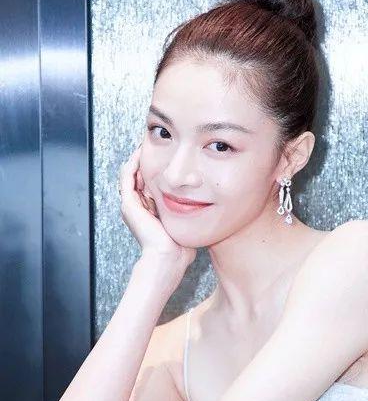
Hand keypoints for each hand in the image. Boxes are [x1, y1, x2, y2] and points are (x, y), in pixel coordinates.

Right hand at [118, 143, 196, 271]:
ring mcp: (131, 205)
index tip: (169, 153)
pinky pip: (126, 177)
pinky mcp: (129, 205)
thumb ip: (190, 210)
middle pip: (139, 174)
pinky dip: (133, 163)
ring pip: (130, 172)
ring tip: (148, 141)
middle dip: (148, 157)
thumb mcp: (186, 221)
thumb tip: (206, 201)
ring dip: (138, 156)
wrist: (169, 259)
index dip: (156, 166)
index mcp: (148, 209)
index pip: (149, 181)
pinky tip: (142, 152)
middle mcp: (137, 206)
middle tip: (158, 141)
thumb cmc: (180, 248)